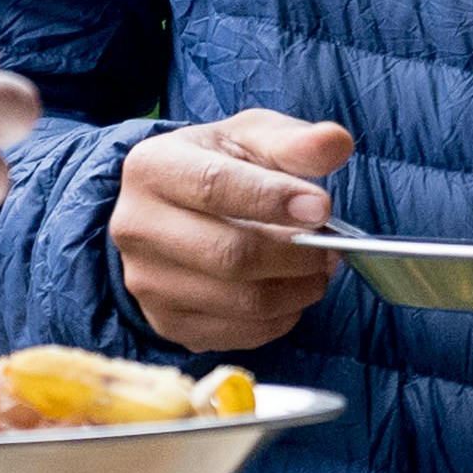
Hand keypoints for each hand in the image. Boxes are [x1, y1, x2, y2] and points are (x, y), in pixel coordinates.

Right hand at [109, 110, 354, 350]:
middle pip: (229, 255)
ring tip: (319, 268)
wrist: (171, 209)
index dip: (273, 200)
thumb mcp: (250, 138)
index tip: (322, 208)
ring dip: (297, 290)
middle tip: (331, 247)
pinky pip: (239, 334)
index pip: (215, 187)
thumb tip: (336, 143)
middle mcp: (136, 228)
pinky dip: (280, 318)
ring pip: (240, 301)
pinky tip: (292, 292)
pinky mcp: (167, 323)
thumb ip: (294, 141)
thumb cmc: (217, 166)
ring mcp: (147, 282)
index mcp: (152, 167)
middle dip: (296, 255)